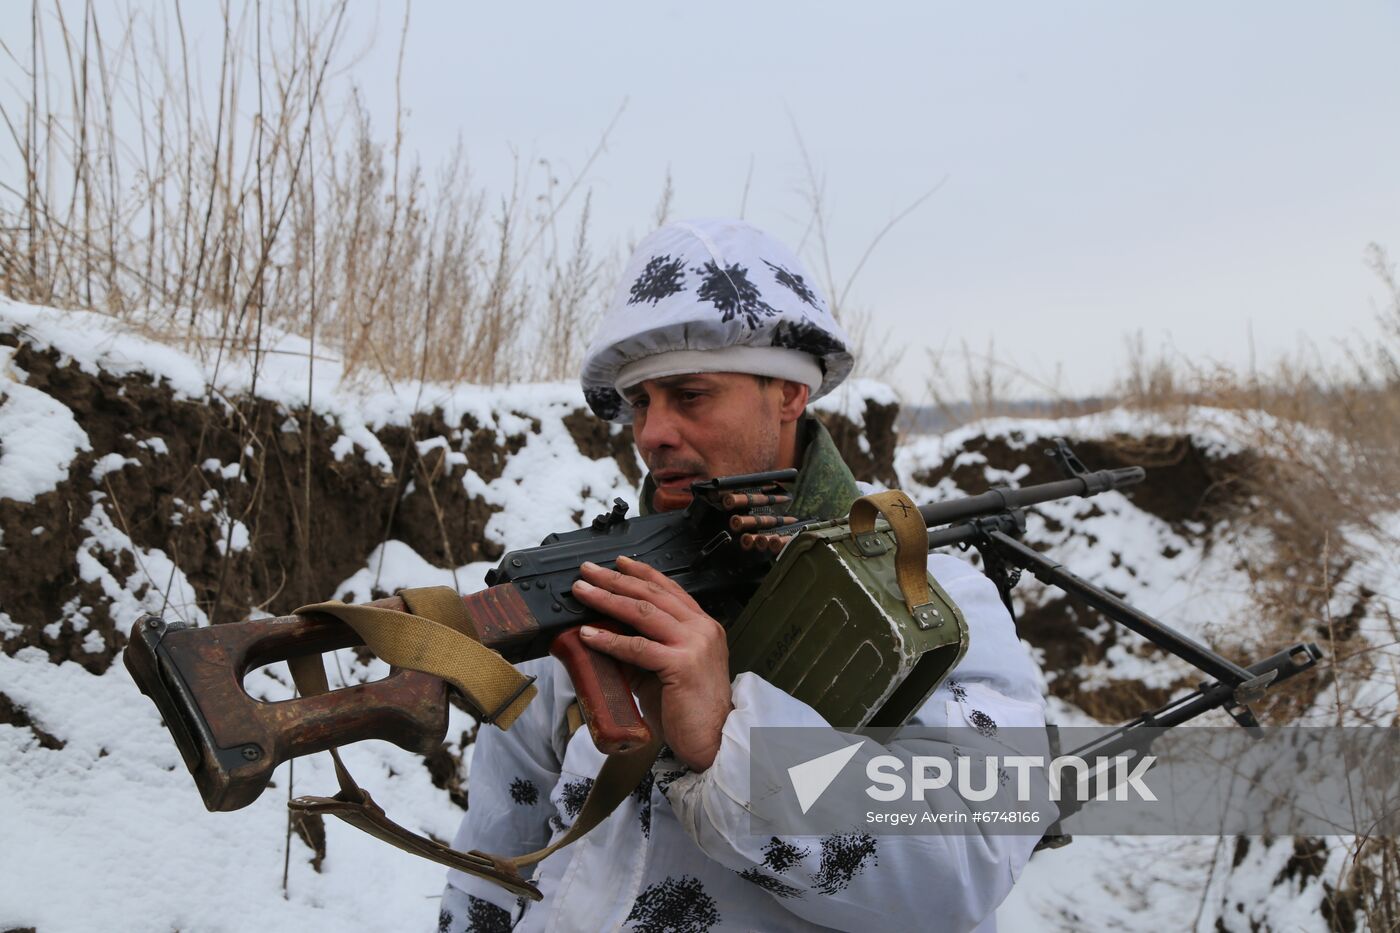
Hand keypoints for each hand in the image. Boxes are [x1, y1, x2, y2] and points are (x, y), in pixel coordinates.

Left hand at [570, 556, 733, 770]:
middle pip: (653, 595)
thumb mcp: (668, 671)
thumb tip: (608, 637)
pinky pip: (638, 647)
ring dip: (608, 598)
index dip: (643, 574)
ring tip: (583, 591)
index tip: (619, 562)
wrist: (716, 741)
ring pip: (644, 612)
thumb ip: (645, 651)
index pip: (671, 590)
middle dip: (616, 579)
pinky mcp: (682, 665)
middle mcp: (702, 629)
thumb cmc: (691, 711)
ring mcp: (694, 645)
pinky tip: (589, 634)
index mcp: (704, 627)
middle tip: (588, 570)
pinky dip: (610, 639)